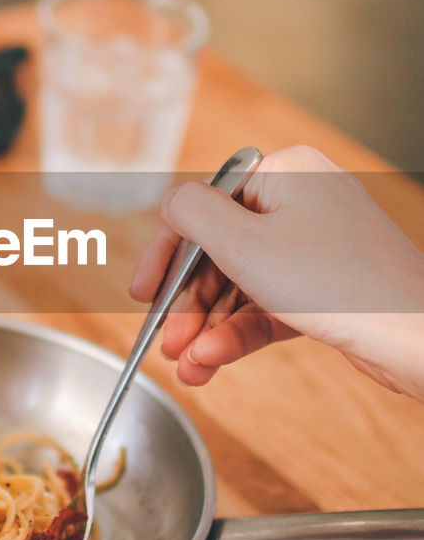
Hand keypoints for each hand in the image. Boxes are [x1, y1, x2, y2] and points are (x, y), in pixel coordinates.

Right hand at [130, 145, 423, 400]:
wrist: (417, 337)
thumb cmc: (341, 285)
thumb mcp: (245, 244)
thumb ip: (193, 214)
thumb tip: (171, 203)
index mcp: (286, 172)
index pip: (205, 207)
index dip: (167, 255)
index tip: (143, 293)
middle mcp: (303, 201)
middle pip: (221, 251)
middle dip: (190, 305)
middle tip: (166, 343)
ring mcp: (318, 245)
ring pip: (242, 284)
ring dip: (209, 328)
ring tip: (188, 367)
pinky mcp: (328, 286)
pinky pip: (269, 304)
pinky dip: (239, 333)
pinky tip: (214, 363)